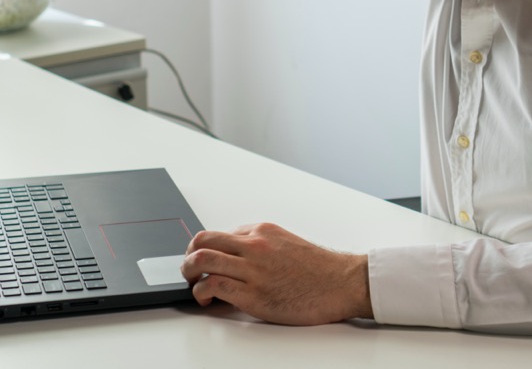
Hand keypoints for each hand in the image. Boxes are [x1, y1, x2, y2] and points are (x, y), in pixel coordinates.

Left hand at [181, 223, 371, 324]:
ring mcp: (253, 269)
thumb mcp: (285, 244)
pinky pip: (214, 287)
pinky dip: (202, 293)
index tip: (204, 262)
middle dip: (188, 256)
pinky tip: (207, 300)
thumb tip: (235, 259)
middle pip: (203, 241)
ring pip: (202, 260)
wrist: (342, 282)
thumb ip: (259, 248)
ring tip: (192, 284)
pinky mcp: (253, 295)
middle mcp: (254, 245)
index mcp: (261, 231)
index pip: (219, 234)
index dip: (206, 249)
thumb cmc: (319, 269)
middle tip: (189, 270)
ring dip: (189, 273)